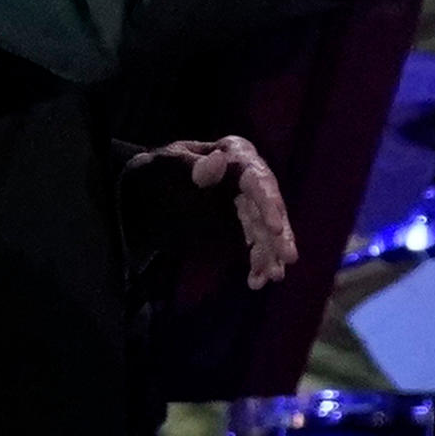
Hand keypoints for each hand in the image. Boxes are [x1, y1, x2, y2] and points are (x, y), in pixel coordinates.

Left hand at [131, 135, 294, 287]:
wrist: (145, 192)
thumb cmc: (157, 170)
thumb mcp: (167, 164)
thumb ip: (192, 165)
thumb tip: (219, 159)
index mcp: (235, 155)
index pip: (257, 179)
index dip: (269, 204)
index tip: (276, 229)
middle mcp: (249, 178)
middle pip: (269, 207)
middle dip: (279, 235)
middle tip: (288, 258)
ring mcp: (248, 202)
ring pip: (266, 229)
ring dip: (271, 253)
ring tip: (273, 277)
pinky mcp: (243, 225)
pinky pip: (255, 244)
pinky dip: (257, 262)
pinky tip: (257, 280)